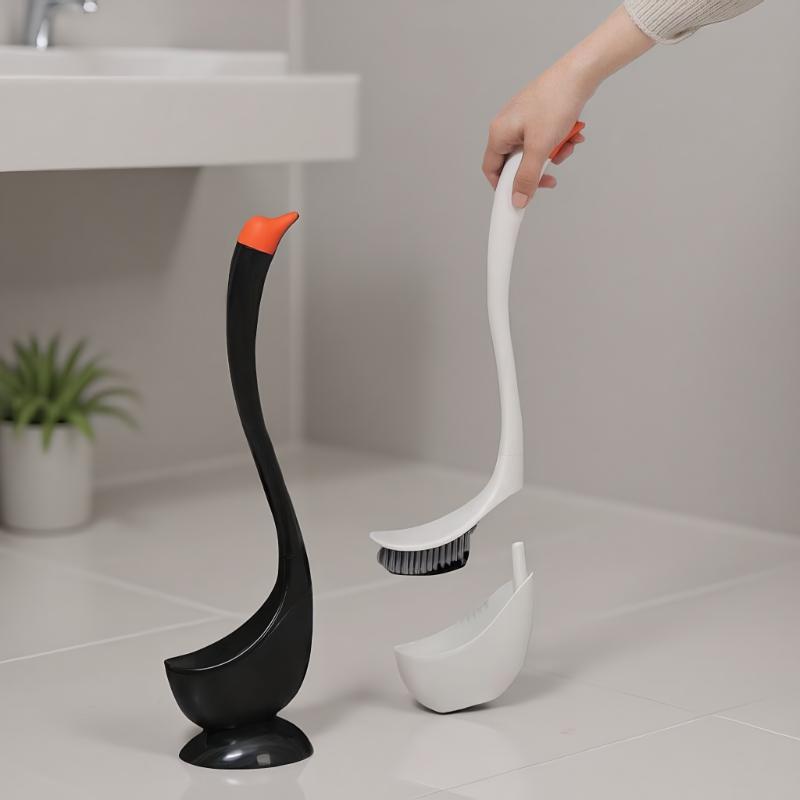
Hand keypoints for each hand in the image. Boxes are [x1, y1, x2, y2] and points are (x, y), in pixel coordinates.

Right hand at [482, 6, 654, 208]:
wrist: (580, 72)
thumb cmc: (556, 102)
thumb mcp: (540, 147)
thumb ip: (527, 177)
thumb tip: (517, 201)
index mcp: (499, 133)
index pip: (491, 170)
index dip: (504, 187)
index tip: (520, 197)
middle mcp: (507, 126)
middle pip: (515, 163)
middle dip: (537, 169)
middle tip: (551, 175)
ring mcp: (523, 120)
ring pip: (533, 152)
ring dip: (552, 155)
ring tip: (567, 146)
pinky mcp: (538, 115)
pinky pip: (544, 139)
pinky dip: (558, 142)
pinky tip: (572, 135)